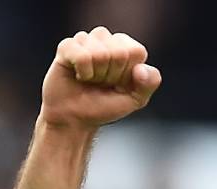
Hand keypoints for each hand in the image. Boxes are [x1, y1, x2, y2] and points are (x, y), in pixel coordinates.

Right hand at [41, 27, 161, 130]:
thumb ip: (149, 83)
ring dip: (96, 74)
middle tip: (102, 84)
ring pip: (100, 53)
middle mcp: (106, 39)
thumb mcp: (135, 100)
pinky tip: (78, 76)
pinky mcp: (67, 46)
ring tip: (90, 80)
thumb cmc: (104, 107)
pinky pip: (81, 55)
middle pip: (119, 52)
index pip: (136, 51)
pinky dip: (82, 71)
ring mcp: (86, 41)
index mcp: (125, 47)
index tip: (118, 83)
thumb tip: (141, 69)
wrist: (75, 119)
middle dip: (112, 75)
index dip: (128, 73)